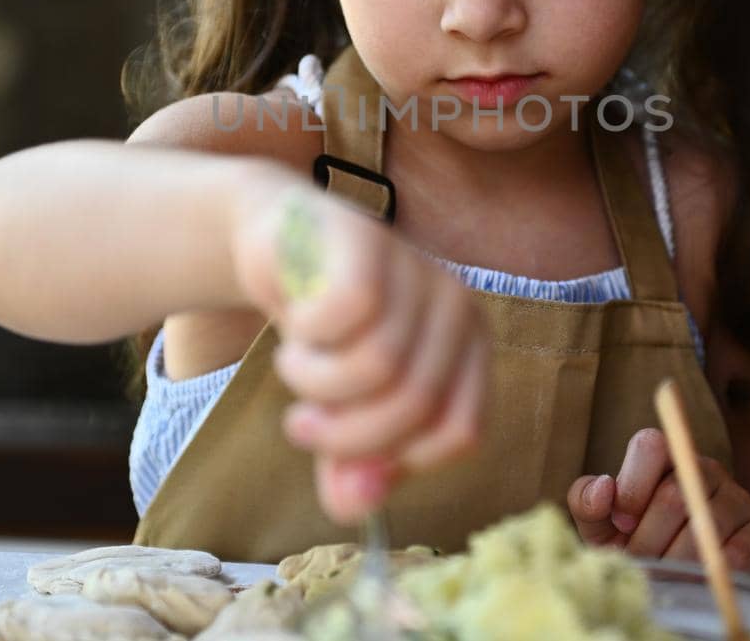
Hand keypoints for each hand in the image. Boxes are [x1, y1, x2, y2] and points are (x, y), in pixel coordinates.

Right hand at [232, 185, 489, 522]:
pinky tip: (294, 324)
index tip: (345, 459)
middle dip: (344, 435)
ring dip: (316, 385)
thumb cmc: (324, 335)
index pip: (460, 432)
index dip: (399, 460)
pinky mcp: (370, 244)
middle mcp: (458, 308)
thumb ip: (353, 467)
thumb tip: (355, 507)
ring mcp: (418, 270)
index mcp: (471, 352)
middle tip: (300, 427)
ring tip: (295, 367)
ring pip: (377, 366)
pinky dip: (305, 339)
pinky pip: (344, 318)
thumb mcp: (342, 412)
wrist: (278, 242)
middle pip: (415, 405)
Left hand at [566, 428, 749, 574]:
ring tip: (666, 575)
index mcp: (665, 459)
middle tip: (641, 563)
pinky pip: (738, 552)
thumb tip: (604, 487)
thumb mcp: (603, 527)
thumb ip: (588, 502)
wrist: (688, 583)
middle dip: (648, 540)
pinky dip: (712, 572)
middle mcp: (704, 470)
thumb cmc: (638, 546)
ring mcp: (738, 498)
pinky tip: (699, 579)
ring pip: (705, 527)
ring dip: (677, 562)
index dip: (632, 487)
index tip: (622, 523)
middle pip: (674, 495)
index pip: (650, 445)